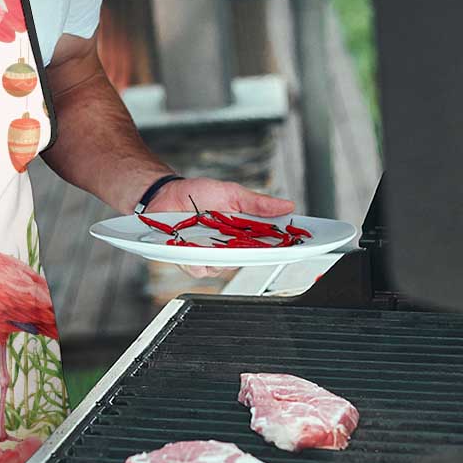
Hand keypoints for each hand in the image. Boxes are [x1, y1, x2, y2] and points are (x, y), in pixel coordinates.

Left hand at [148, 178, 295, 278]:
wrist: (165, 194)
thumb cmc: (197, 193)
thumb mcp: (231, 193)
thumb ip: (257, 203)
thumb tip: (287, 205)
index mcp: (242, 232)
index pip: (267, 244)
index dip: (282, 247)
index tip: (296, 245)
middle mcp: (228, 247)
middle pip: (247, 260)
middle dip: (251, 254)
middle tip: (252, 243)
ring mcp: (208, 255)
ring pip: (223, 268)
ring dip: (220, 256)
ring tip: (214, 241)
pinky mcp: (189, 260)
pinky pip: (198, 269)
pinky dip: (197, 261)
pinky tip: (194, 249)